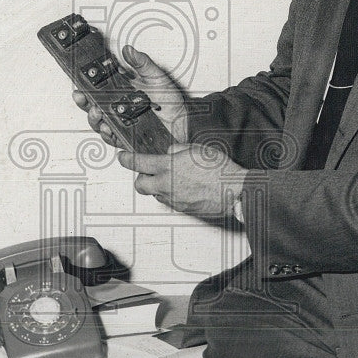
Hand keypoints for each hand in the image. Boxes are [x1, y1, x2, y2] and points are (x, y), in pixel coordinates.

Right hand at [72, 44, 188, 145]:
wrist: (183, 121)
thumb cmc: (170, 100)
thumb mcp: (156, 76)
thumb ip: (141, 63)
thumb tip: (128, 49)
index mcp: (121, 90)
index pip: (98, 86)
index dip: (86, 83)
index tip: (79, 79)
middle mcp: (118, 107)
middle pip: (93, 105)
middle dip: (83, 101)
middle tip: (80, 96)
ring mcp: (121, 122)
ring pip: (99, 122)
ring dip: (94, 117)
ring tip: (96, 112)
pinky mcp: (126, 136)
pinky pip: (112, 137)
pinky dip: (107, 133)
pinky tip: (107, 127)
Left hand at [119, 143, 246, 220]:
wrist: (234, 191)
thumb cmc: (220, 170)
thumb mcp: (196, 149)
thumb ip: (176, 150)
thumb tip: (169, 154)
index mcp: (168, 166)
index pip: (137, 162)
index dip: (126, 159)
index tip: (123, 157)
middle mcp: (166, 185)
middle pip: (139, 185)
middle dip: (141, 177)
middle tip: (149, 171)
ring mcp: (173, 199)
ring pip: (155, 194)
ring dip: (158, 186)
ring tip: (173, 178)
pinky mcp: (182, 209)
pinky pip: (169, 201)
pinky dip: (171, 194)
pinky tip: (184, 187)